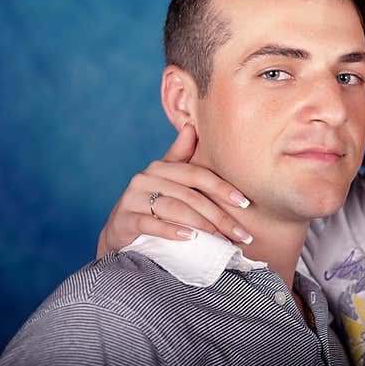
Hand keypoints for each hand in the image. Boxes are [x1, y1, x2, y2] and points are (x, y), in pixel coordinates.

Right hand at [96, 124, 253, 257]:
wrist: (119, 230)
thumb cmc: (152, 202)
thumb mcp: (167, 179)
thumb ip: (181, 156)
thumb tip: (191, 126)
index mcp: (160, 167)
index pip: (198, 174)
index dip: (223, 188)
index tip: (245, 203)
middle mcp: (145, 179)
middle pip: (190, 196)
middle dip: (219, 216)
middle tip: (241, 233)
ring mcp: (132, 199)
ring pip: (174, 209)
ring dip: (202, 225)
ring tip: (222, 239)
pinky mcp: (124, 220)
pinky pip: (151, 224)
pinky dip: (172, 231)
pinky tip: (191, 238)